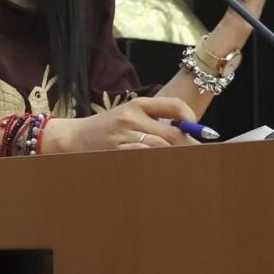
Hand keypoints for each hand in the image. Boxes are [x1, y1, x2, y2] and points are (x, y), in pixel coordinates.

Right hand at [43, 96, 197, 152]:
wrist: (73, 137)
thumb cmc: (107, 128)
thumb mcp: (128, 114)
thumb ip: (154, 119)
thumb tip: (187, 133)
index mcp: (137, 105)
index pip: (172, 104)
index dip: (189, 115)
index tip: (197, 127)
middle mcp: (131, 117)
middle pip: (171, 132)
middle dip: (188, 144)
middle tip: (201, 155)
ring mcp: (124, 136)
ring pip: (161, 147)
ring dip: (176, 156)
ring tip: (187, 164)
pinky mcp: (118, 153)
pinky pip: (145, 159)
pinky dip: (158, 164)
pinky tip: (165, 169)